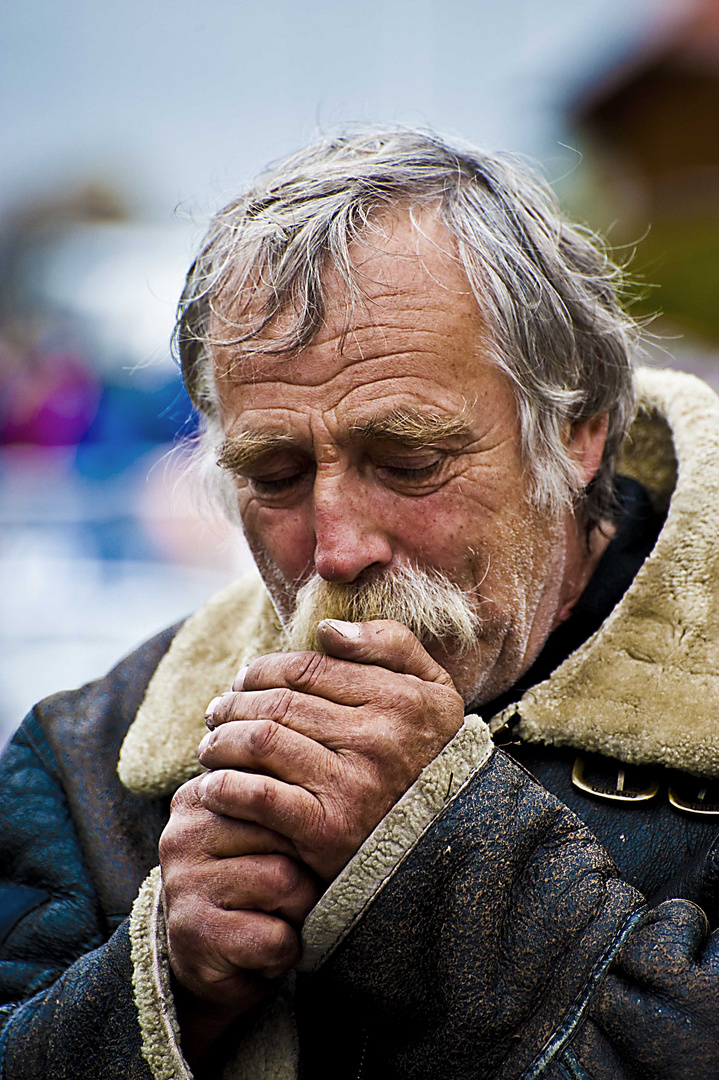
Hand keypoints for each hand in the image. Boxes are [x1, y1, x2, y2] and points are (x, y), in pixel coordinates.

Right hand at [158, 783, 319, 1059]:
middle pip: (286, 834)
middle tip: (285, 892)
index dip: (301, 828)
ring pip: (284, 882)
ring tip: (274, 919)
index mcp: (201, 795)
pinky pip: (273, 937)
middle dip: (304, 870)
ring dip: (297, 912)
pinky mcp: (194, 933)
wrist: (206, 960)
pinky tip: (262, 951)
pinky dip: (283, 952)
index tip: (291, 848)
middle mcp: (184, 833)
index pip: (276, 790)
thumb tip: (338, 755)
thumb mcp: (261, 832)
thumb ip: (280, 797)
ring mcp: (184, 883)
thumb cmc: (249, 883)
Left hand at [197, 619, 464, 882]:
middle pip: (279, 703)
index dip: (263, 669)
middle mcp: (376, 738)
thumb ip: (392, 645)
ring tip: (210, 745)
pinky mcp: (327, 829)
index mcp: (399, 698)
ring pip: (262, 740)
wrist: (449, 847)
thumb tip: (327, 629)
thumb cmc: (432, 759)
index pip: (307, 668)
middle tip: (216, 711)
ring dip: (222, 740)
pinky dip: (227, 786)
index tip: (243, 680)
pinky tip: (212, 786)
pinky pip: (260, 795)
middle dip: (234, 703)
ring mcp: (351, 784)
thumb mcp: (434, 691)